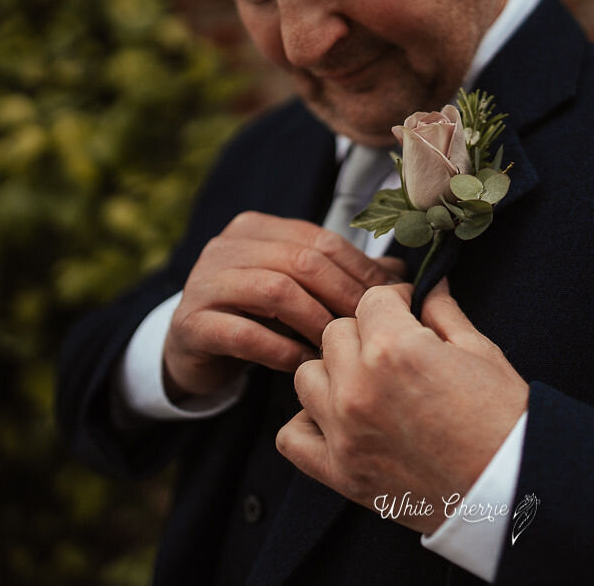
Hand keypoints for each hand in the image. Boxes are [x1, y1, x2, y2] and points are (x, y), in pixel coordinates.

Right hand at [163, 211, 405, 397]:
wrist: (193, 351)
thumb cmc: (257, 317)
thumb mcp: (300, 291)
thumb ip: (343, 277)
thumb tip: (402, 275)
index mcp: (257, 228)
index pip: (321, 240)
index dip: (362, 270)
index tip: (393, 299)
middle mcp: (227, 245)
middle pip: (302, 261)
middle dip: (344, 295)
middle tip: (371, 327)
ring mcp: (204, 281)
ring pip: (275, 291)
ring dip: (316, 322)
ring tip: (339, 348)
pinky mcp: (191, 323)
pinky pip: (245, 334)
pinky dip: (281, 350)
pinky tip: (303, 365)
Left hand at [275, 279, 528, 534]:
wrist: (512, 490)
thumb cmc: (504, 422)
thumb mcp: (481, 353)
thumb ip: (444, 313)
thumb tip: (432, 286)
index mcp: (396, 349)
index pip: (372, 299)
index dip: (396, 299)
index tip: (408, 310)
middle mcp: (359, 387)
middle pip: (335, 332)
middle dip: (365, 332)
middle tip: (394, 347)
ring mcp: (344, 432)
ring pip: (306, 376)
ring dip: (333, 372)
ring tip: (366, 382)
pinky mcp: (341, 473)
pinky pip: (292, 437)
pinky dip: (308, 423)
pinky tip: (338, 418)